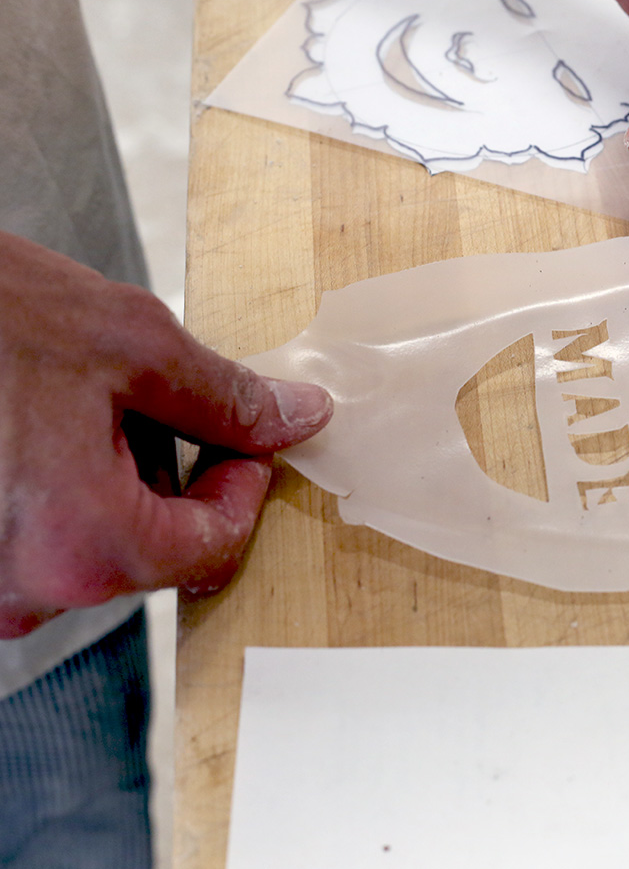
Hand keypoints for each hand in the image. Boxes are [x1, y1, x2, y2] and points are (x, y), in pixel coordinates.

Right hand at [0, 232, 332, 636]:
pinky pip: (32, 541)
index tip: (244, 437)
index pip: (215, 547)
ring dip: (109, 482)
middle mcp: (24, 591)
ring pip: (91, 544)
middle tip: (145, 401)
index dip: (244, 485)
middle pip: (151, 550)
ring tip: (72, 405)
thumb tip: (296, 418)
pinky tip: (34, 428)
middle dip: (170, 477)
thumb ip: (225, 399)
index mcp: (85, 548)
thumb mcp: (132, 344)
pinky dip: (55, 492)